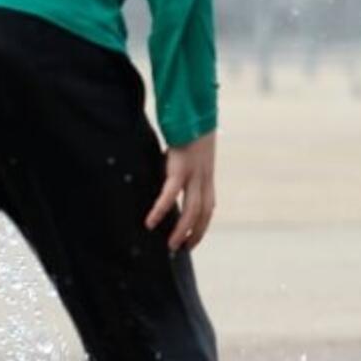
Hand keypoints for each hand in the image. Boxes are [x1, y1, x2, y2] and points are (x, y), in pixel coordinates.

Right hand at [144, 132, 216, 251]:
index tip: (193, 240)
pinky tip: (151, 221)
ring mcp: (193, 173)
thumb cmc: (190, 130)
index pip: (208, 208)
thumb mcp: (191, 153)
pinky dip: (161, 209)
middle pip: (203, 213)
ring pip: (191, 208)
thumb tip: (170, 176)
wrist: (194, 111)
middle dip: (195, 233)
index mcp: (206, 176)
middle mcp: (203, 177)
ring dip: (181, 229)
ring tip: (171, 244)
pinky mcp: (179, 167)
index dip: (202, 225)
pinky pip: (170, 193)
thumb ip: (185, 168)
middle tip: (183, 249)